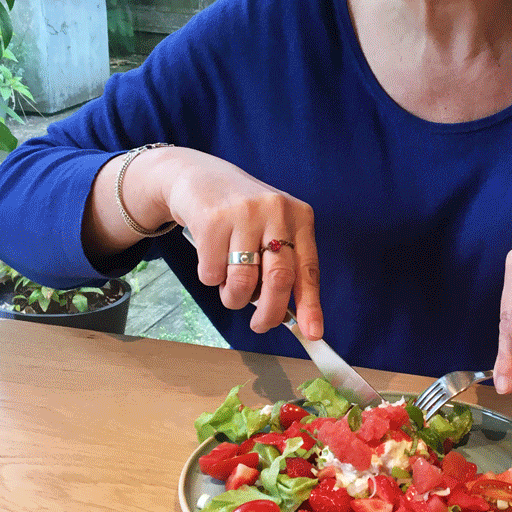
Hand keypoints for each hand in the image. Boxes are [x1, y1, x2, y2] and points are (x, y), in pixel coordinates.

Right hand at [154, 150, 322, 337]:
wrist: (199, 177)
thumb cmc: (242, 214)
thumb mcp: (273, 228)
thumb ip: (283, 264)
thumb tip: (290, 316)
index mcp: (300, 216)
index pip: (309, 268)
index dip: (311, 305)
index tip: (313, 333)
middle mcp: (276, 211)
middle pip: (278, 279)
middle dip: (269, 313)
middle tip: (260, 326)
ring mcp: (244, 213)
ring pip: (242, 282)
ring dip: (233, 297)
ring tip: (230, 286)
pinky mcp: (212, 219)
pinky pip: (212, 274)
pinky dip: (210, 278)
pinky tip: (211, 258)